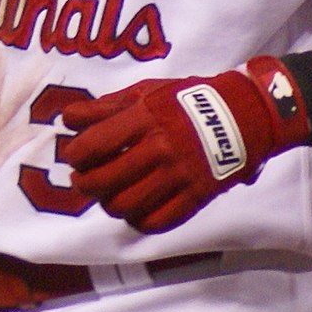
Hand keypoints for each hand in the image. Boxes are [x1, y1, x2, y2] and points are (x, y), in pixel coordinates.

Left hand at [60, 57, 311, 232]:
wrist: (243, 113)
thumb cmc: (186, 97)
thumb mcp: (146, 90)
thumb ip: (107, 106)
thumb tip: (69, 119)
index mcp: (145, 117)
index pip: (94, 145)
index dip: (75, 155)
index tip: (73, 156)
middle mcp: (159, 148)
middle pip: (104, 181)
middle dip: (84, 184)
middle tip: (82, 180)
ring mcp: (178, 175)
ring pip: (126, 206)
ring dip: (108, 204)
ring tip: (107, 196)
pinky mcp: (195, 196)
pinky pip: (157, 221)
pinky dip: (138, 221)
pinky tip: (134, 210)